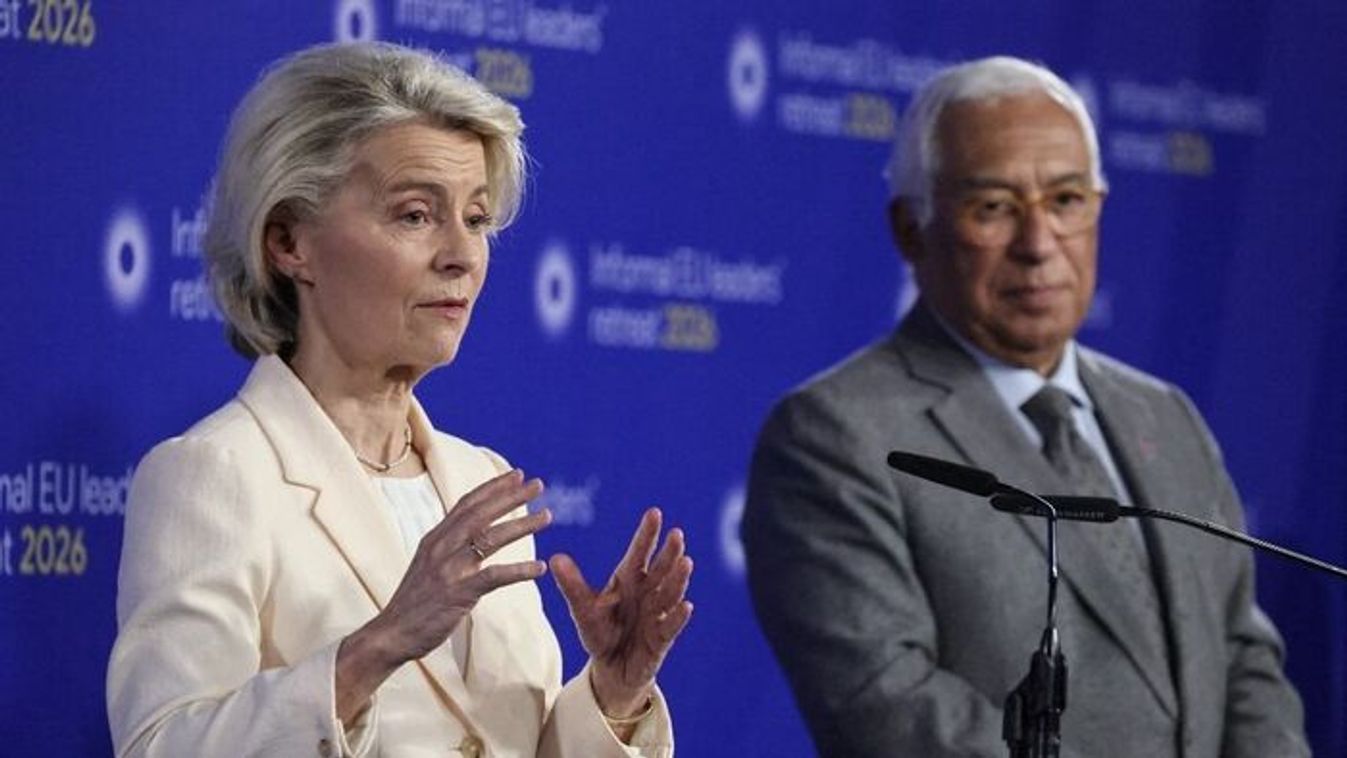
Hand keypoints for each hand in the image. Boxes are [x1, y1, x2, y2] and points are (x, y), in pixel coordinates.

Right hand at [336, 470, 550, 721]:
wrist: (391, 634)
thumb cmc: (414, 602)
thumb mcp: (428, 564)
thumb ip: (448, 546)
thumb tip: (472, 532)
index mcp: (435, 539)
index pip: (467, 504)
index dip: (493, 487)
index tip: (517, 475)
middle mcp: (441, 547)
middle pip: (481, 513)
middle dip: (511, 496)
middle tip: (538, 485)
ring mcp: (449, 569)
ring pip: (490, 538)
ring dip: (521, 525)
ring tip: (546, 516)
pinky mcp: (458, 593)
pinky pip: (494, 577)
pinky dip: (518, 571)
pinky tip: (539, 569)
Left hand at [550, 508, 693, 717]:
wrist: (611, 668)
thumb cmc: (600, 633)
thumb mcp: (583, 610)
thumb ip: (572, 586)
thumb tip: (555, 557)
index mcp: (628, 580)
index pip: (639, 553)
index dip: (647, 534)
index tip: (654, 512)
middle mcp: (646, 593)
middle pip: (660, 569)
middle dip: (669, 552)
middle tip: (677, 534)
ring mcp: (656, 614)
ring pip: (670, 593)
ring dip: (678, 579)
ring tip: (686, 562)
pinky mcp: (661, 638)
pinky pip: (671, 626)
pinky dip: (678, 616)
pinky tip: (686, 606)